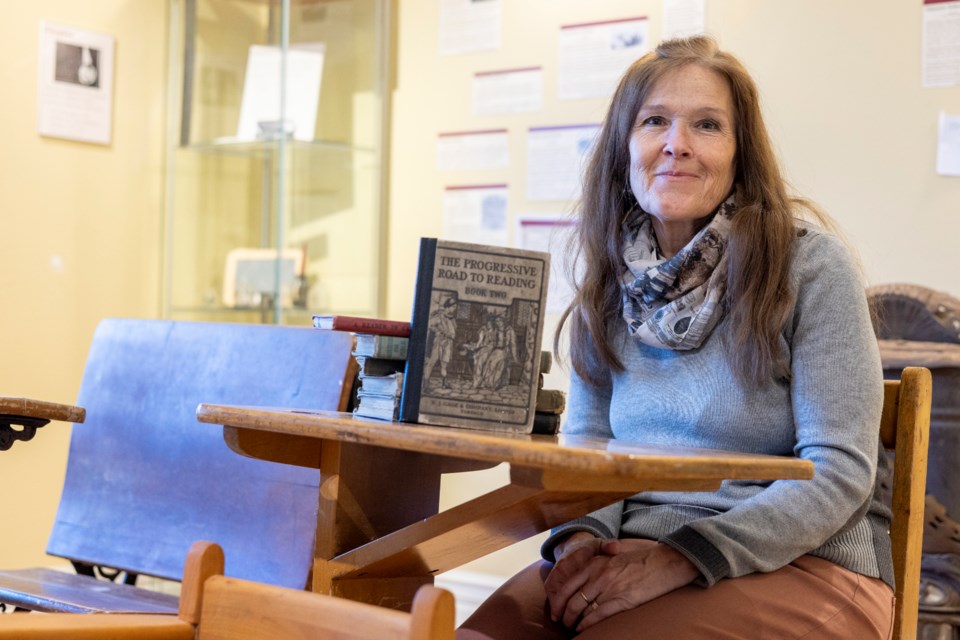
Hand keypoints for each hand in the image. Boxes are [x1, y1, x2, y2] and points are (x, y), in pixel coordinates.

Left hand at [547, 539, 700, 630]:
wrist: (663, 562)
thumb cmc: (640, 559)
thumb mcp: (612, 556)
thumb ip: (597, 564)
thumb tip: (585, 578)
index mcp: (594, 564)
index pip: (567, 585)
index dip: (558, 601)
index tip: (556, 610)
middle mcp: (598, 575)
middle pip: (571, 600)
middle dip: (564, 614)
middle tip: (562, 623)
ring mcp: (609, 588)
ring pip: (582, 610)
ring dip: (575, 622)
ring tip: (573, 628)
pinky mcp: (622, 600)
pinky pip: (598, 616)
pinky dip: (588, 625)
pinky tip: (584, 629)